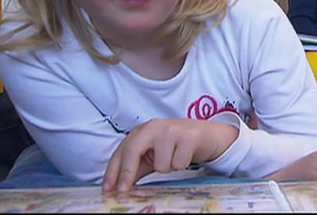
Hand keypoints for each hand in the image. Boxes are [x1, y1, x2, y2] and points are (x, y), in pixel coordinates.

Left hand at [102, 118, 237, 192]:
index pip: (122, 151)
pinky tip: (186, 155)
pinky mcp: (189, 136)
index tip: (108, 189)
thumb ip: (136, 167)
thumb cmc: (177, 145)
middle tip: (124, 190)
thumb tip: (117, 186)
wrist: (208, 134)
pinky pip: (178, 164)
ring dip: (168, 168)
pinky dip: (182, 165)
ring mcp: (172, 130)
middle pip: (133, 151)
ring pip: (160, 165)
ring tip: (175, 157)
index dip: (113, 171)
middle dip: (127, 173)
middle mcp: (155, 126)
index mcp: (143, 130)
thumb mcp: (154, 154)